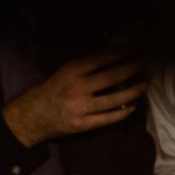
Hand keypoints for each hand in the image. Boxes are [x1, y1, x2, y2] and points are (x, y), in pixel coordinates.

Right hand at [3, 52, 146, 146]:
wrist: (29, 118)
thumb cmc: (46, 92)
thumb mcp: (61, 73)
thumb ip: (83, 68)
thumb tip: (110, 59)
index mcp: (71, 72)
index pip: (101, 59)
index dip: (120, 53)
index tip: (134, 49)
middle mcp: (77, 88)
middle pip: (111, 77)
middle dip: (131, 68)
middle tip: (145, 62)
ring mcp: (81, 108)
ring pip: (114, 100)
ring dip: (133, 91)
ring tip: (144, 84)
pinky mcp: (83, 125)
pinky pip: (108, 119)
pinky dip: (122, 113)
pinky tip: (133, 107)